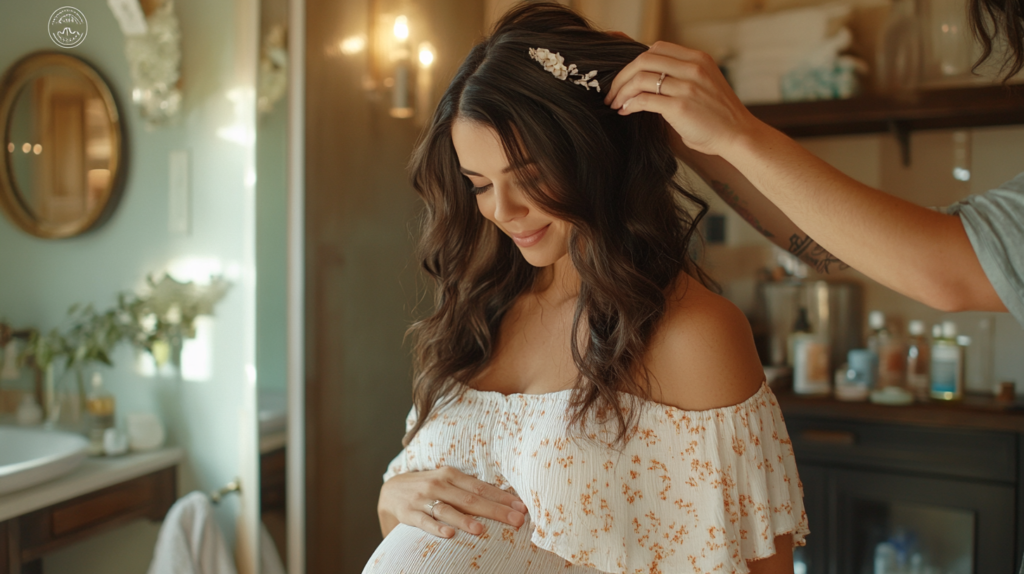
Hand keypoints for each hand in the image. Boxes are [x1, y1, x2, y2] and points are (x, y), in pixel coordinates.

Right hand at [378, 467, 527, 538]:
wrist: (389, 490)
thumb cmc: (427, 489)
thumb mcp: (446, 483)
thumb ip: (468, 491)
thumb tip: (503, 504)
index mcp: (451, 475)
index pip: (481, 487)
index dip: (502, 497)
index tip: (522, 507)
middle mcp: (438, 484)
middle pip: (471, 498)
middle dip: (496, 510)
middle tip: (516, 520)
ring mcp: (423, 498)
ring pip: (448, 509)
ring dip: (465, 520)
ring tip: (482, 530)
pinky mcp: (408, 513)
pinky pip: (424, 521)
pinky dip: (436, 528)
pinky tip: (449, 535)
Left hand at [604, 41, 762, 157]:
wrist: (738, 136)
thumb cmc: (718, 116)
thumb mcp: (702, 85)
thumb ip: (678, 79)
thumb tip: (644, 82)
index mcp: (698, 59)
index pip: (657, 48)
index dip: (635, 61)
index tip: (625, 76)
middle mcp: (693, 69)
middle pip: (644, 60)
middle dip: (622, 76)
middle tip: (612, 91)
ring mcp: (687, 87)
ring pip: (640, 78)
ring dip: (621, 91)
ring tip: (615, 103)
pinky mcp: (680, 107)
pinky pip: (644, 100)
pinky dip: (629, 105)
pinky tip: (625, 111)